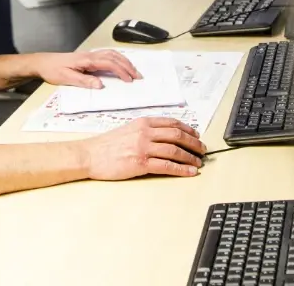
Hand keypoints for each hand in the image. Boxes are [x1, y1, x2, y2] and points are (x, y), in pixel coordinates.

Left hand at [32, 50, 141, 88]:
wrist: (42, 62)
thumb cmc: (53, 70)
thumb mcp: (66, 78)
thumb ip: (84, 81)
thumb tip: (100, 85)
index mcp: (87, 60)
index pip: (109, 63)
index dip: (122, 71)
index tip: (130, 80)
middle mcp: (90, 55)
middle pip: (114, 57)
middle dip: (128, 66)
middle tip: (138, 76)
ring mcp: (89, 55)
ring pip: (112, 54)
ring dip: (124, 61)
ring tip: (133, 71)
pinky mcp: (87, 57)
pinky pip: (106, 55)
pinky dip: (117, 58)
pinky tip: (120, 64)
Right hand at [83, 117, 205, 179]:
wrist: (90, 155)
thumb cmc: (106, 144)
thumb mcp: (128, 129)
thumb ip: (145, 130)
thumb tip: (164, 135)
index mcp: (143, 122)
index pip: (171, 122)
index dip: (188, 129)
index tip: (196, 135)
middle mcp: (145, 132)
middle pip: (177, 135)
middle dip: (194, 143)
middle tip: (202, 149)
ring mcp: (143, 147)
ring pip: (175, 150)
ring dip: (191, 157)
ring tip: (199, 162)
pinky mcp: (141, 163)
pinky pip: (167, 166)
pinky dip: (182, 169)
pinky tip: (190, 172)